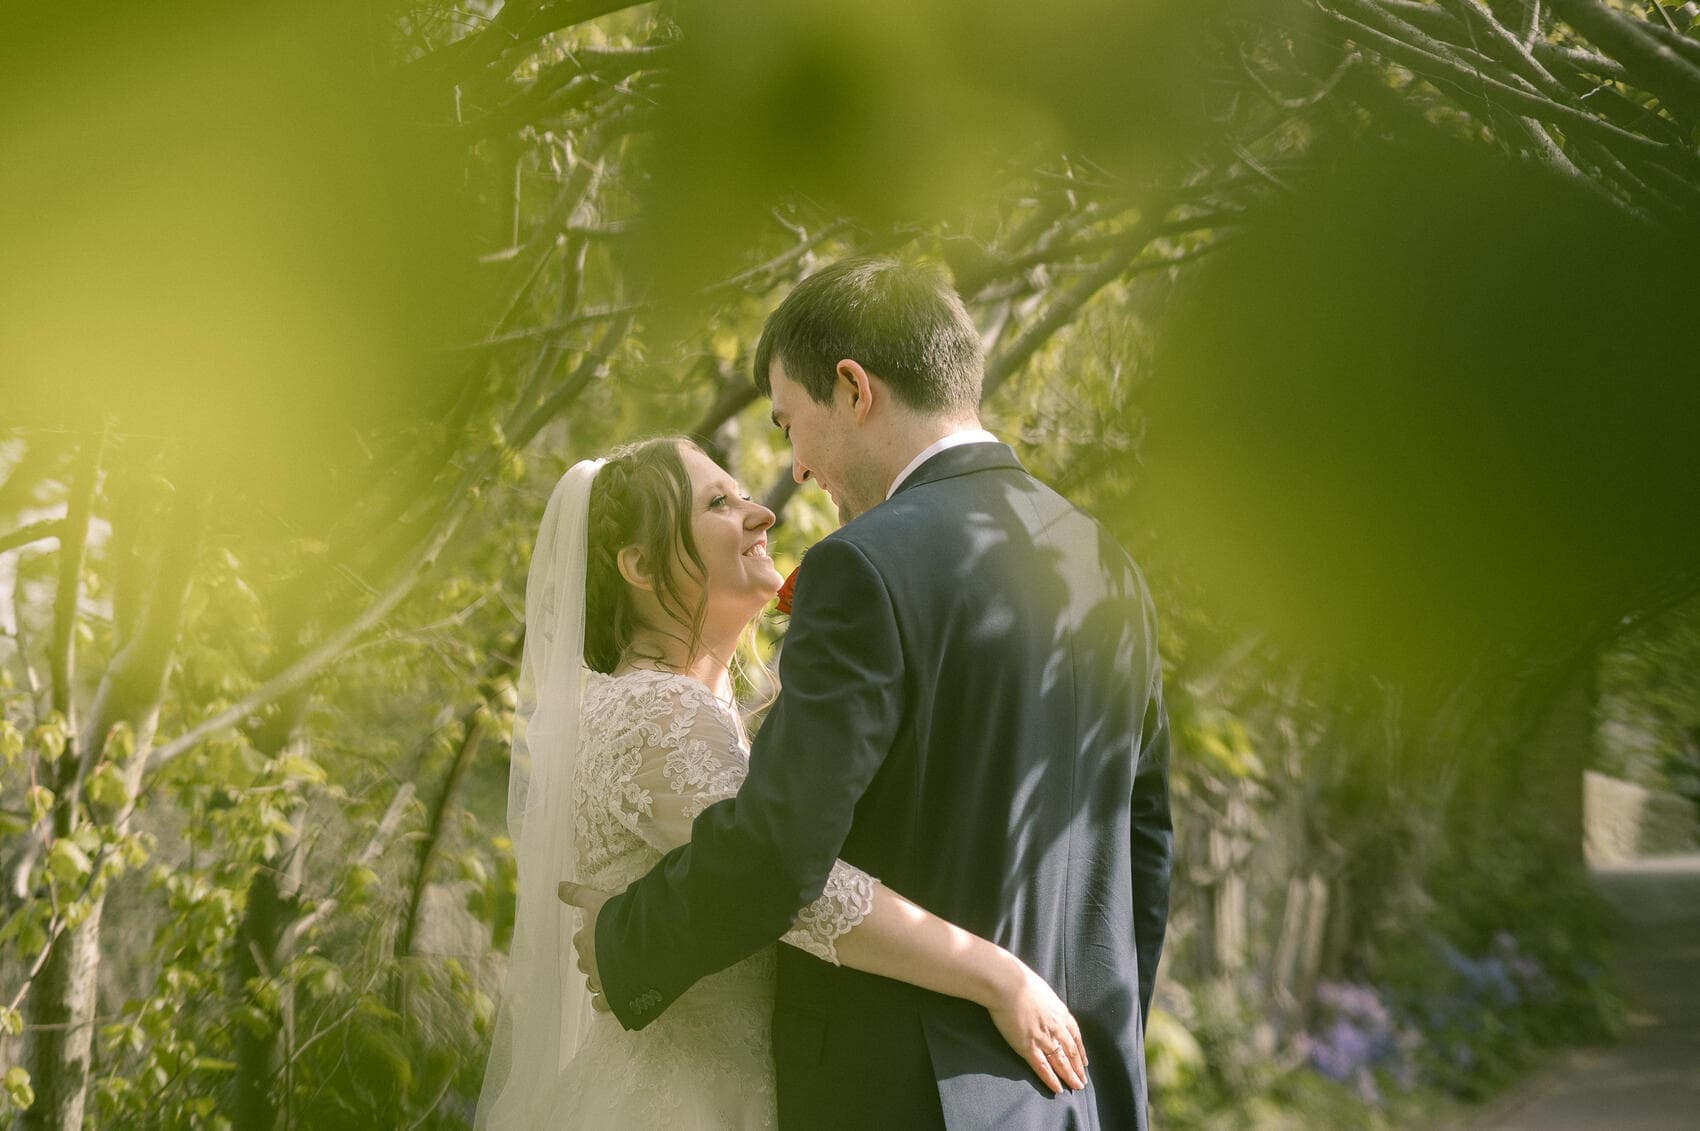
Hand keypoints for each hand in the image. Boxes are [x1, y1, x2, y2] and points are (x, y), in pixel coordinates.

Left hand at [558, 880, 612, 1013]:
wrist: (639, 943)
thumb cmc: (620, 919)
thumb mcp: (598, 901)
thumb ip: (578, 894)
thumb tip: (557, 884)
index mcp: (585, 938)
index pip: (580, 938)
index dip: (588, 937)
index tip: (599, 934)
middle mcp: (588, 960)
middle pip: (584, 961)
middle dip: (592, 958)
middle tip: (607, 954)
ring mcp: (599, 979)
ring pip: (591, 981)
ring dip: (597, 978)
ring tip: (609, 975)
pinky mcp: (611, 996)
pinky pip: (600, 1003)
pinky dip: (602, 1001)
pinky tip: (607, 1000)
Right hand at [986, 957, 1087, 1095]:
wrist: (1008, 984)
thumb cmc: (1021, 981)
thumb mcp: (1043, 991)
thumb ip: (1048, 1004)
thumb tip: (1047, 1008)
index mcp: (1060, 1013)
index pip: (1075, 1037)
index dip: (1081, 1052)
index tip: (1085, 1062)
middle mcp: (1056, 1028)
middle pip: (1071, 1052)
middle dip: (1078, 1068)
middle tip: (1083, 1081)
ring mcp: (1043, 1039)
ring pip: (1061, 1062)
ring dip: (1070, 1076)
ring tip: (1076, 1087)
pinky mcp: (1028, 1047)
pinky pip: (1042, 1067)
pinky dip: (1051, 1079)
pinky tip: (1058, 1089)